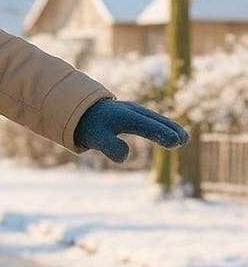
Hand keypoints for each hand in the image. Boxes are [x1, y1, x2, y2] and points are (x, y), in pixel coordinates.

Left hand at [73, 98, 189, 162]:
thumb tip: (124, 156)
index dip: (160, 133)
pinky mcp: (135, 113)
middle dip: (169, 129)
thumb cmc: (91, 127)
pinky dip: (163, 126)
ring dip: (170, 128)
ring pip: (156, 119)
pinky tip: (173, 135)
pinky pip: (153, 119)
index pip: (145, 125)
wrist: (83, 110)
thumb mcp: (96, 138)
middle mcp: (132, 110)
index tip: (175, 142)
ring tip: (183, 140)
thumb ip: (110, 147)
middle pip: (155, 120)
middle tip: (183, 141)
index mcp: (123, 116)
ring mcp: (135, 110)